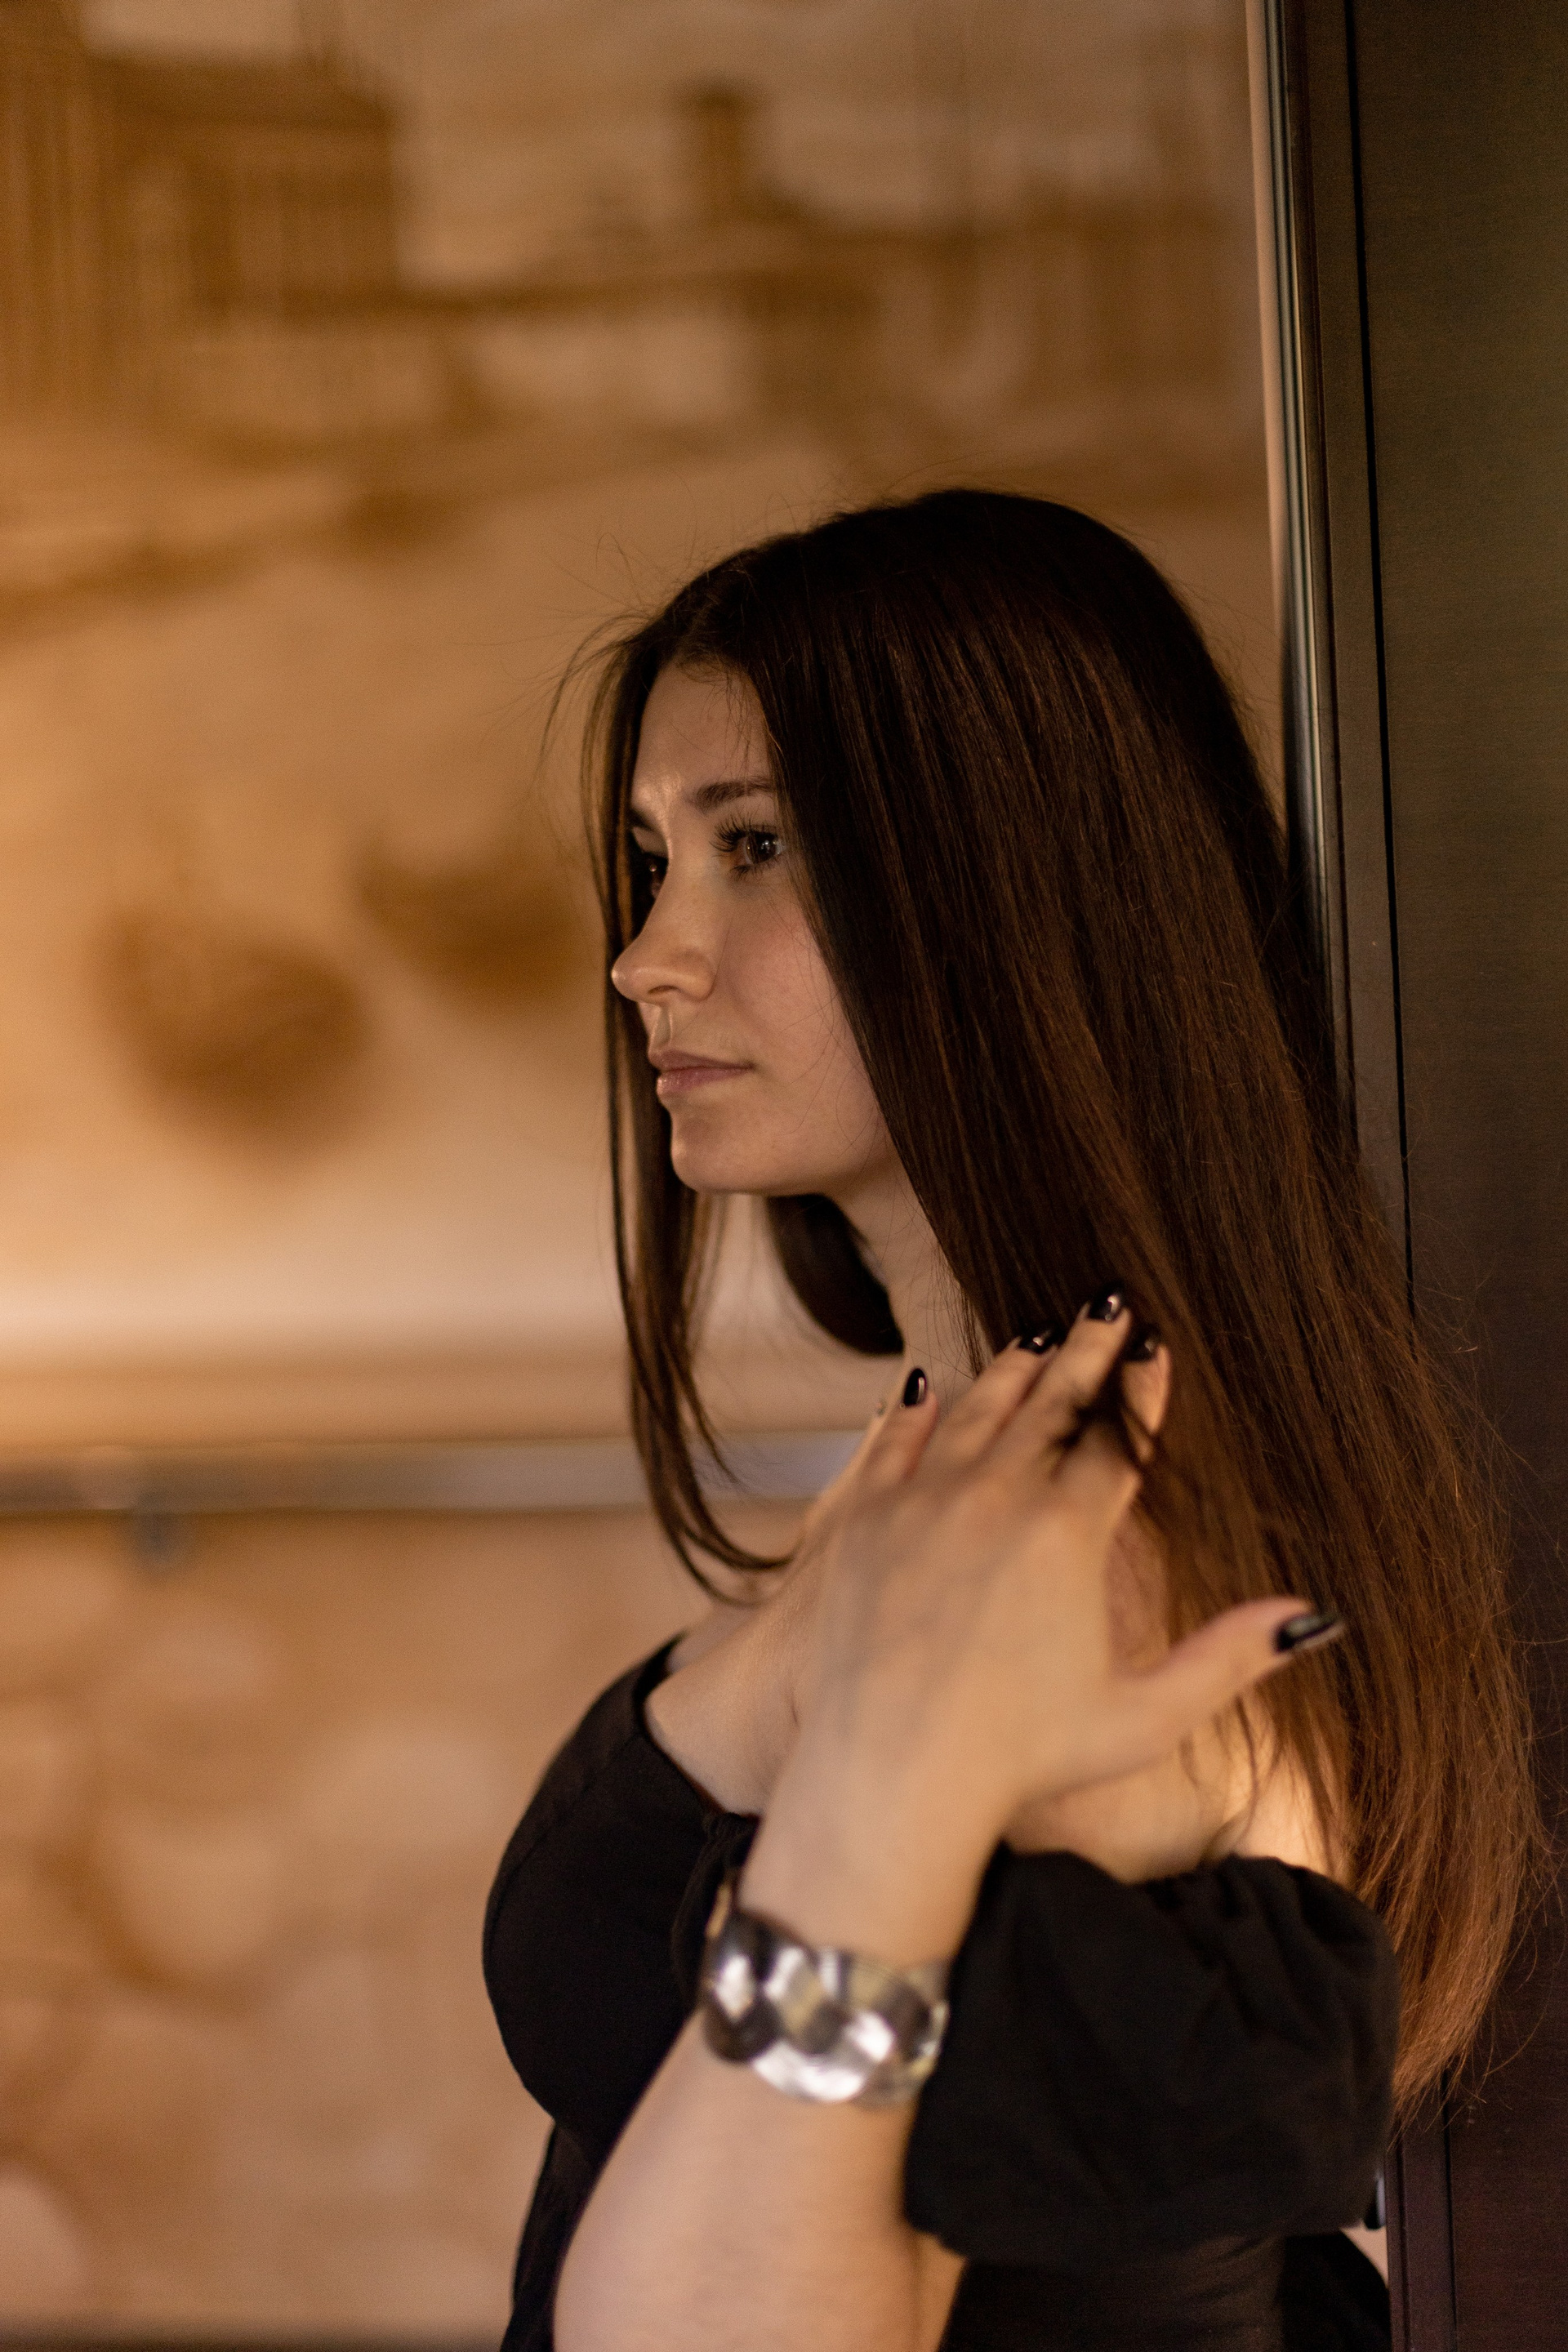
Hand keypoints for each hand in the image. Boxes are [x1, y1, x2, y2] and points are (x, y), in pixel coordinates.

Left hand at [744, 1297, 1332, 1957]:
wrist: (891, 1773)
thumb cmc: (1022, 1756)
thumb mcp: (1143, 1716)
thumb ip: (1228, 1659)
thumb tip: (1313, 1618)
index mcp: (1068, 1534)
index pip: (1118, 1438)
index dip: (1142, 1389)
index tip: (1155, 1346)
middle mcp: (996, 1498)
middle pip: (1051, 1403)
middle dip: (1085, 1350)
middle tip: (1105, 1305)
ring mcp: (924, 1501)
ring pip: (976, 1411)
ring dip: (1011, 1371)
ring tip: (1034, 1340)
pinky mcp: (865, 1520)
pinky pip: (895, 1441)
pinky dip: (917, 1409)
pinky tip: (929, 1387)